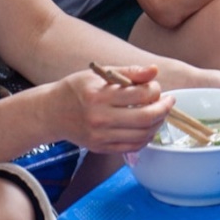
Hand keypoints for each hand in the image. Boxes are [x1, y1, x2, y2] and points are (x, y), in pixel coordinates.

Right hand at [48, 64, 174, 153]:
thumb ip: (130, 72)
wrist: (50, 113)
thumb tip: (154, 71)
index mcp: (100, 96)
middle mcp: (100, 118)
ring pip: (142, 135)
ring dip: (157, 124)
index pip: (141, 94)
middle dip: (164, 109)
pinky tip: (147, 127)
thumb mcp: (100, 73)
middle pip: (145, 118)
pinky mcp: (100, 148)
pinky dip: (145, 138)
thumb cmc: (76, 89)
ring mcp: (100, 137)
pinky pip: (131, 147)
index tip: (156, 87)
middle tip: (168, 101)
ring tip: (159, 113)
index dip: (155, 89)